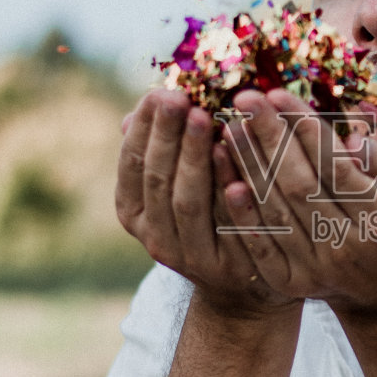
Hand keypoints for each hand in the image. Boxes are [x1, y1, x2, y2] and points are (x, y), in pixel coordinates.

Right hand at [115, 90, 298, 319]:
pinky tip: (231, 156)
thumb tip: (137, 110)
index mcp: (134, 212)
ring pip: (186, 202)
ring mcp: (190, 257)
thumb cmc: (209, 217)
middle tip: (178, 97)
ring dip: (192, 157)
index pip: (132, 163)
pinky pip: (227, 223)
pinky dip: (226, 189)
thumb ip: (161, 150)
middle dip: (165, 135)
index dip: (144, 128)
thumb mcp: (177, 185)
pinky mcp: (228, 266)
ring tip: (204, 116)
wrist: (244, 285)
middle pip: (157, 180)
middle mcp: (154, 238)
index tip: (159, 92)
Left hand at [217, 89, 376, 317]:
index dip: (305, 129)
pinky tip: (227, 181)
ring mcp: (317, 268)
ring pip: (277, 211)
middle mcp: (348, 245)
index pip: (336, 165)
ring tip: (231, 127)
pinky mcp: (291, 283)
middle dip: (270, 137)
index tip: (278, 94)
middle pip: (300, 184)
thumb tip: (350, 140)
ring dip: (249, 167)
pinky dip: (243, 215)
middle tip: (245, 98)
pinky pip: (262, 245)